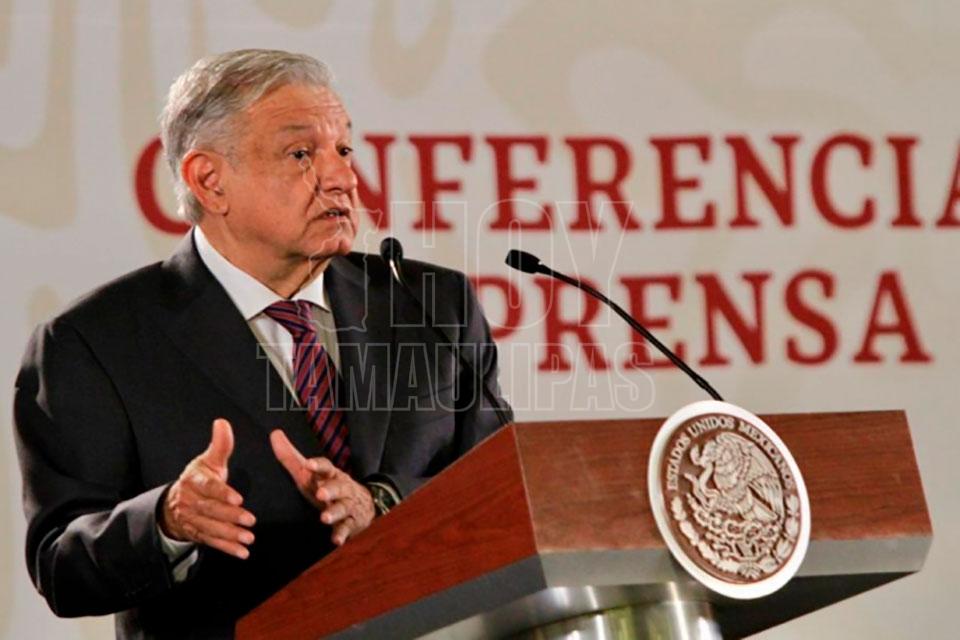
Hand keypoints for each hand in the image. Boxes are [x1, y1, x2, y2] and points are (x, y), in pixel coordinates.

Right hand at [160, 418, 255, 558]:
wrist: (174, 503)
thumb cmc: (198, 478)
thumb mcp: (208, 460)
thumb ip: (220, 445)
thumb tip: (222, 422)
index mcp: (193, 481)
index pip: (207, 487)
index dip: (222, 493)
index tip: (238, 498)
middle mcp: (189, 501)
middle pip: (210, 510)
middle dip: (230, 517)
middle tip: (250, 520)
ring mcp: (192, 519)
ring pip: (211, 528)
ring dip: (230, 535)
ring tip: (249, 538)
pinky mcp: (196, 533)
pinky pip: (211, 542)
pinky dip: (227, 548)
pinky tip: (242, 553)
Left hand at [270, 430, 373, 545]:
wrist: (362, 504)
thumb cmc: (327, 486)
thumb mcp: (308, 473)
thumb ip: (290, 457)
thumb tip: (274, 434)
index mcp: (329, 475)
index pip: (325, 467)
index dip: (318, 465)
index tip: (308, 464)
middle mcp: (341, 489)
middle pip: (338, 487)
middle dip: (330, 489)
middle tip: (321, 493)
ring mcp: (347, 506)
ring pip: (343, 508)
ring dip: (334, 512)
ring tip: (324, 518)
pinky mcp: (350, 523)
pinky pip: (347, 529)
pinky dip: (342, 534)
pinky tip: (336, 540)